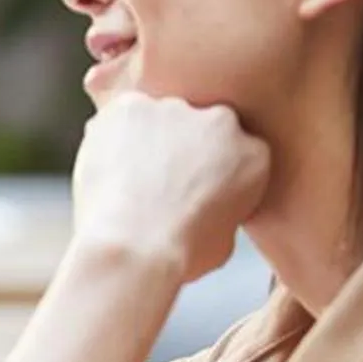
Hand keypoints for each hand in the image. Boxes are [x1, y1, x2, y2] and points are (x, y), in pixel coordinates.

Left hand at [69, 92, 270, 284]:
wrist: (134, 247)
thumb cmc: (179, 255)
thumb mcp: (225, 239)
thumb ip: (223, 203)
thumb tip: (205, 202)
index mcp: (255, 155)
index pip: (237, 149)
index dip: (211, 168)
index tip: (192, 186)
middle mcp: (222, 122)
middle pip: (200, 125)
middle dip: (183, 147)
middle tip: (158, 180)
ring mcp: (176, 108)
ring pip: (159, 116)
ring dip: (147, 139)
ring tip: (127, 177)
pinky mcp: (132, 106)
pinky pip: (121, 113)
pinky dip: (113, 133)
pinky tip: (107, 164)